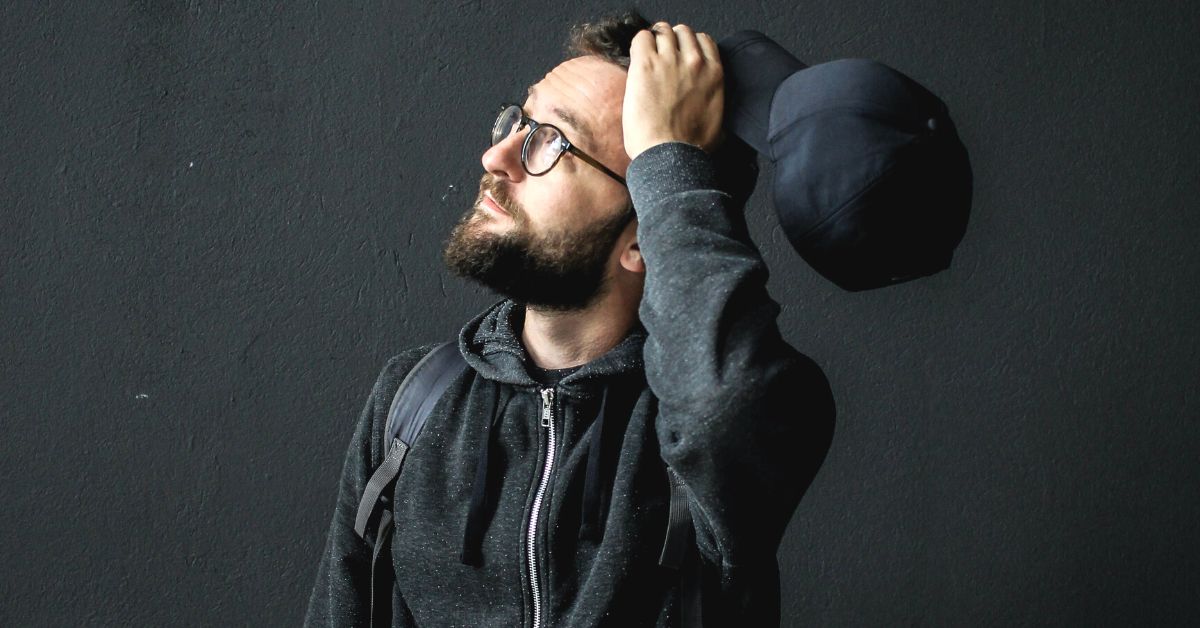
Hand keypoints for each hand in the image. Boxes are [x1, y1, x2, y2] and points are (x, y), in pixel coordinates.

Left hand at [623, 22, 723, 160]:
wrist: (670, 155)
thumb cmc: (692, 147)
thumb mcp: (718, 121)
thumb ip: (715, 101)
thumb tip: (711, 105)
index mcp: (714, 73)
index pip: (704, 40)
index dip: (689, 46)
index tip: (681, 55)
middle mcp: (694, 61)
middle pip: (682, 32)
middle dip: (671, 41)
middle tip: (661, 57)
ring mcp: (670, 61)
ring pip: (662, 31)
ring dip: (655, 42)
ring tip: (648, 59)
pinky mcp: (646, 64)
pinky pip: (642, 37)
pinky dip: (639, 44)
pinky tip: (637, 60)